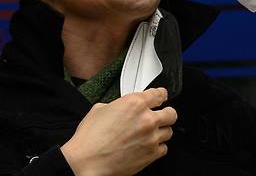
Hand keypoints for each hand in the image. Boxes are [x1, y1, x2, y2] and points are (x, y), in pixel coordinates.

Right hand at [60, 87, 176, 175]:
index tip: (161, 98)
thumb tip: (123, 106)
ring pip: (169, 131)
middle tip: (160, 116)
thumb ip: (119, 104)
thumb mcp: (100, 109)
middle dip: (166, 114)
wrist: (84, 162)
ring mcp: (151, 138)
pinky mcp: (151, 154)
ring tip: (149, 134)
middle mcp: (147, 119)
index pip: (159, 94)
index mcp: (135, 103)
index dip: (161, 95)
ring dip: (160, 132)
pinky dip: (157, 148)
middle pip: (171, 113)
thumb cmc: (89, 139)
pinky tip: (147, 147)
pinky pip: (164, 149)